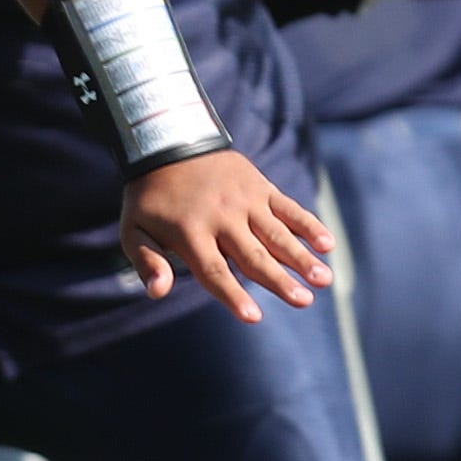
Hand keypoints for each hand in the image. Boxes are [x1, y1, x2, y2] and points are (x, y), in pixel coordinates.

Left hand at [118, 150, 330, 322]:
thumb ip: (147, 262)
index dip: (233, 295)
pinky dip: (308, 225)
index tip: (254, 317)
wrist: (168, 142)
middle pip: (254, 256)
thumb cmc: (150, 197)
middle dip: (280, 280)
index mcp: (191, 233)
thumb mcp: (133, 230)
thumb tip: (157, 292)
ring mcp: (245, 201)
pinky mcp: (260, 187)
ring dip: (302, 257)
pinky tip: (328, 244)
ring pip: (277, 234)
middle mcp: (222, 218)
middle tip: (304, 301)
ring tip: (325, 279)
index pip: (215, 271)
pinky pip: (288, 208)